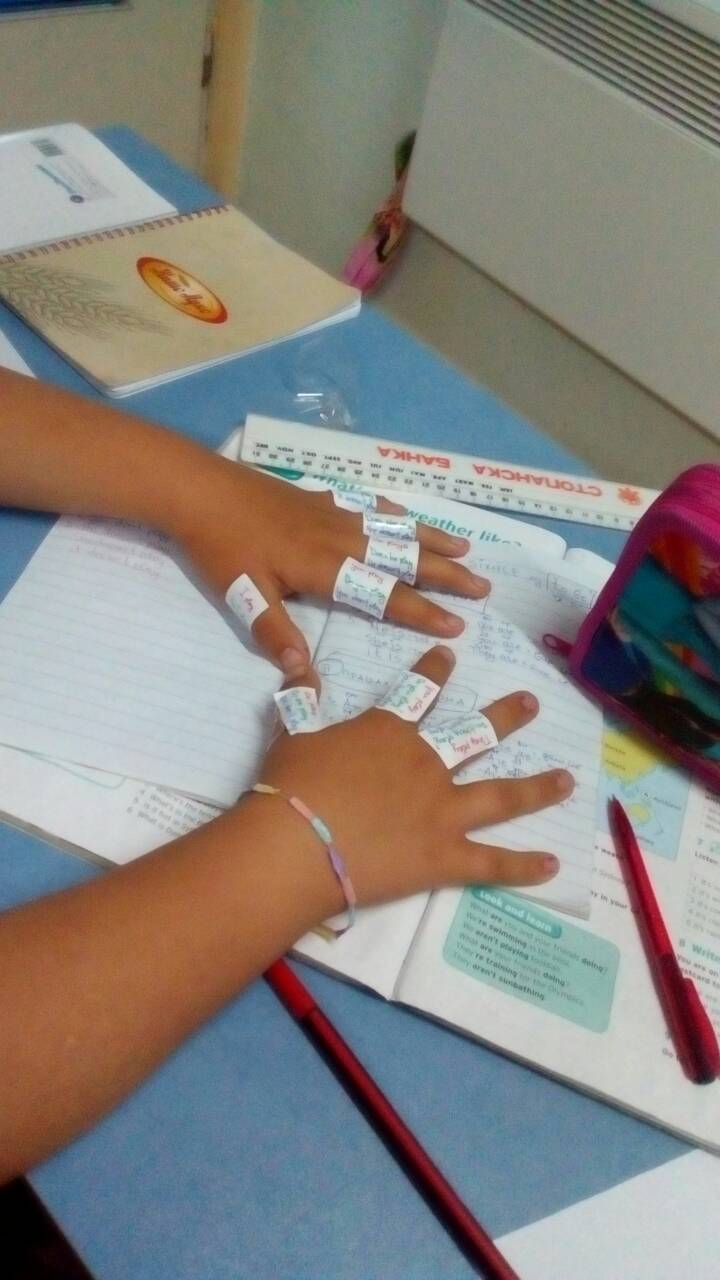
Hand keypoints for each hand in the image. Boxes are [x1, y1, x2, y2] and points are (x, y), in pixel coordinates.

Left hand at [175, 457, 488, 677]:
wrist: (201, 489)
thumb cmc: (222, 547)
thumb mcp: (245, 595)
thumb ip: (277, 633)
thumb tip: (305, 677)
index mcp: (327, 568)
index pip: (385, 596)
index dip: (422, 612)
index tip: (457, 625)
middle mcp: (341, 538)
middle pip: (404, 558)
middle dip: (446, 574)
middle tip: (483, 586)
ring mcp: (335, 513)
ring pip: (395, 529)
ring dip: (431, 541)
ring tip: (466, 549)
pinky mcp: (321, 497)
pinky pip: (370, 506)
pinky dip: (395, 513)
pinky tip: (407, 516)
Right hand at [253, 647, 571, 912]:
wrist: (297, 845)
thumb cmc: (291, 787)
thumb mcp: (291, 732)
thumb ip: (302, 695)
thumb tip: (297, 659)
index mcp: (391, 732)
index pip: (420, 692)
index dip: (436, 671)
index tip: (450, 656)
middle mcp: (428, 765)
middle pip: (476, 734)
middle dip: (507, 716)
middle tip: (532, 703)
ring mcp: (444, 812)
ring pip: (502, 794)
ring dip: (537, 787)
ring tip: (567, 780)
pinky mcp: (446, 857)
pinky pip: (492, 863)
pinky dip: (523, 866)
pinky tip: (553, 864)